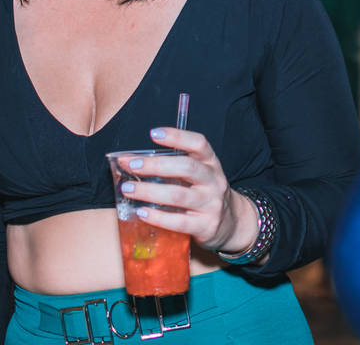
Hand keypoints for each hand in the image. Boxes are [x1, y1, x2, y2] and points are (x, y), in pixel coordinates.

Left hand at [115, 128, 259, 254]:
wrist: (232, 223)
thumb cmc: (205, 194)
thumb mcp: (200, 175)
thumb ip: (176, 167)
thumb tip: (135, 161)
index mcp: (211, 163)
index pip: (199, 143)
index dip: (177, 136)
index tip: (154, 133)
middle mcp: (214, 181)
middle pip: (186, 167)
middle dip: (155, 165)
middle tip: (132, 164)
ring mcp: (211, 204)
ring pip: (178, 195)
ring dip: (149, 191)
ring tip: (128, 189)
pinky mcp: (205, 225)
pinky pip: (178, 221)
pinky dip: (157, 217)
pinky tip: (141, 212)